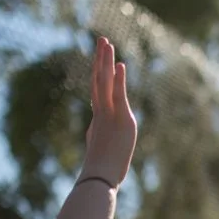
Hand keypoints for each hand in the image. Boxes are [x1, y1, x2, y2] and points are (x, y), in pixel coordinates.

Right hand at [80, 37, 137, 188]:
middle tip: (101, 40)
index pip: (99, 92)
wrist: (99, 178)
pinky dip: (117, 79)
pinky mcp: (120, 120)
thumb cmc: (102, 173)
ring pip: (104, 83)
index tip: (102, 60)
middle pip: (98, 80)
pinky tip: (118, 64)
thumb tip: (100, 145)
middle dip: (100, 59)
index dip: (99, 74)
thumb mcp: (103, 154)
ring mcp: (109, 115)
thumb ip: (103, 144)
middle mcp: (101, 114)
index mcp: (99, 121)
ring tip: (105, 41)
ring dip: (105, 61)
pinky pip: (118, 95)